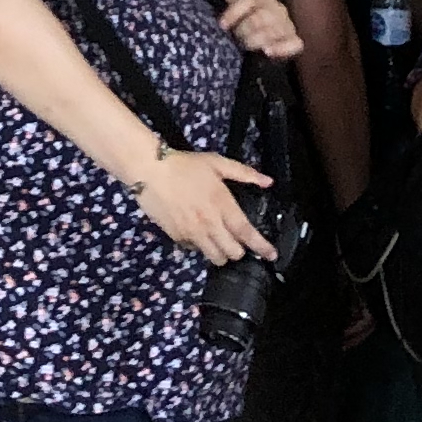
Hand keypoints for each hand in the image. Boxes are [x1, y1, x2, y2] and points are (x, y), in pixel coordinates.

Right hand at [134, 145, 277, 261]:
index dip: (262, 247)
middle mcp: (209, 224)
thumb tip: (268, 182)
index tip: (272, 255)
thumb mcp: (217, 163)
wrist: (150, 170)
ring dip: (221, 253)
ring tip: (219, 241)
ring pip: (215, 258)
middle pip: (233, 253)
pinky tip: (198, 232)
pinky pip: (195, 251)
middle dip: (239, 251)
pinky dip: (200, 246)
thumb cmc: (185, 165)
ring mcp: (192, 233)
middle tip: (237, 241)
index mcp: (223, 205)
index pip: (247, 234)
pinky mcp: (177, 238)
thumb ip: (245, 173)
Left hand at [217, 0, 303, 60]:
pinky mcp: (295, 40)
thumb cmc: (241, 19)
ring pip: (274, 31)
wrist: (259, 35)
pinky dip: (282, 48)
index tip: (221, 25)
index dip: (235, 12)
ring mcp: (288, 24)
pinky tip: (268, 52)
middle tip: (236, 38)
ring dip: (256, 41)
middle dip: (244, 31)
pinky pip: (295, 43)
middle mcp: (277, 7)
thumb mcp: (230, 5)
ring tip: (247, 47)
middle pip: (260, 18)